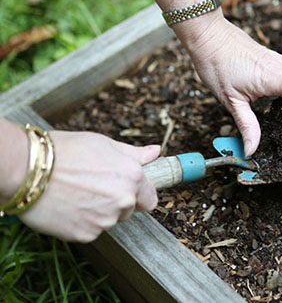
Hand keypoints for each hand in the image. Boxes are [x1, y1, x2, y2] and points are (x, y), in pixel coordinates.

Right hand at [19, 131, 159, 242]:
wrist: (27, 169)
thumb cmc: (65, 151)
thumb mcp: (103, 144)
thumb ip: (134, 154)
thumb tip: (156, 152)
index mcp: (132, 177)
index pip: (150, 198)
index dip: (138, 194)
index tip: (125, 190)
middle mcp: (124, 200)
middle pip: (129, 210)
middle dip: (116, 202)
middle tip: (92, 187)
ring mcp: (105, 220)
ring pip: (109, 221)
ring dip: (98, 212)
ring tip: (76, 194)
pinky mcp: (86, 234)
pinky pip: (90, 231)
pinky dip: (81, 222)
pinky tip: (68, 206)